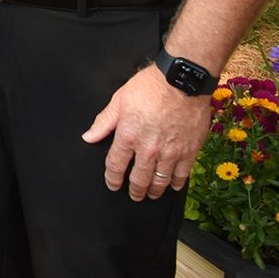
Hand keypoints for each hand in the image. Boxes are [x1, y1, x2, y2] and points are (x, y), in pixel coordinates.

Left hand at [82, 63, 211, 200]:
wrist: (181, 82)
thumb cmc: (151, 87)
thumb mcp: (119, 100)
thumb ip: (104, 122)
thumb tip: (89, 137)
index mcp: (128, 136)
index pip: (116, 165)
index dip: (113, 179)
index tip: (113, 184)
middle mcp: (149, 149)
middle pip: (139, 179)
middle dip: (134, 190)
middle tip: (134, 195)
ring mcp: (170, 152)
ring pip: (160, 181)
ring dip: (154, 191)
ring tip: (151, 194)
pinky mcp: (189, 151)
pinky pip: (182, 175)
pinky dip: (176, 183)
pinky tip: (173, 185)